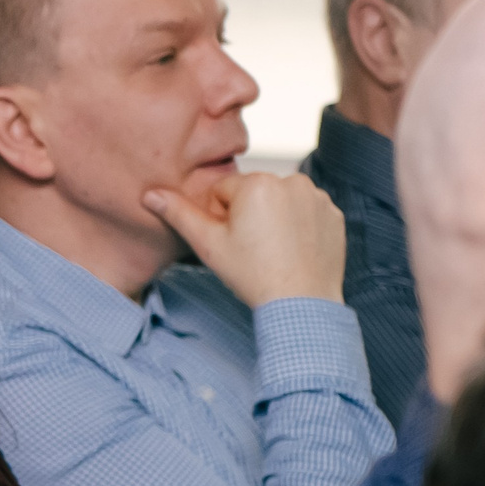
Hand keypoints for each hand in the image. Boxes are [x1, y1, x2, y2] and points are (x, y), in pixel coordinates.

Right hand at [144, 167, 345, 307]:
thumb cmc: (252, 275)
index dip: (220, 219)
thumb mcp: (209, 245)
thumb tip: (150, 194)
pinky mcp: (334, 214)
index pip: (223, 193)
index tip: (233, 244)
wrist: (301, 304)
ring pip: (280, 202)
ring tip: (274, 252)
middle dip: (249, 216)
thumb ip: (179, 214)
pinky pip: (306, 212)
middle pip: (253, 194)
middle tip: (253, 251)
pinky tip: (294, 251)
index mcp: (257, 183)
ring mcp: (317, 197)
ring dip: (274, 219)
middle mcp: (291, 180)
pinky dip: (299, 227)